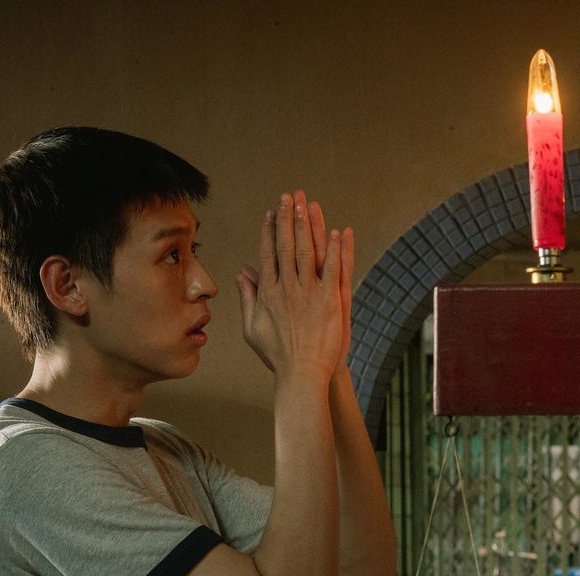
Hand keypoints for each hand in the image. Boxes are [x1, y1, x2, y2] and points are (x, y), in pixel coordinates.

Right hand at [237, 191, 346, 381]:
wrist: (302, 374)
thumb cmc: (277, 356)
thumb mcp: (252, 328)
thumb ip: (247, 298)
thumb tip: (241, 273)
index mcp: (268, 292)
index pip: (268, 253)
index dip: (269, 230)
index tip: (271, 212)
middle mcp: (287, 288)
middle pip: (286, 245)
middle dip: (288, 218)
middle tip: (290, 196)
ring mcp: (309, 293)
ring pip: (308, 251)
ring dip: (308, 225)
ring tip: (309, 204)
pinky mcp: (330, 300)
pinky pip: (334, 269)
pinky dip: (335, 250)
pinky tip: (338, 232)